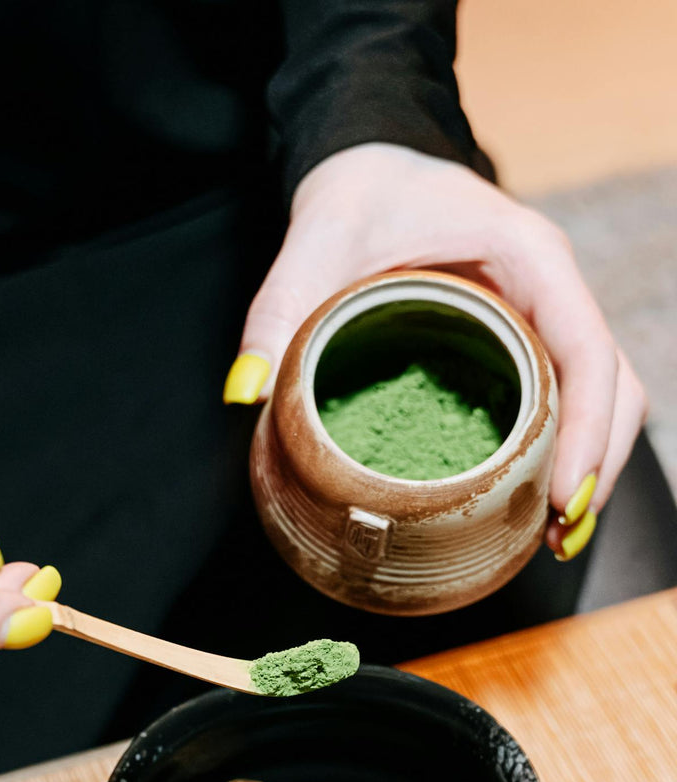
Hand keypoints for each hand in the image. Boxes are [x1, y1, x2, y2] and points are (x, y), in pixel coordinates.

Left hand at [224, 143, 647, 561]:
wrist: (370, 167)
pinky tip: (529, 508)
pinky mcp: (524, 343)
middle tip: (558, 538)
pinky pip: (566, 400)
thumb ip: (276, 315)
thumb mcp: (315, 243)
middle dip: (596, 466)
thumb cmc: (357, 197)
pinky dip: (561, 454)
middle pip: (612, 385)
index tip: (565, 497)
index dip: (587, 430)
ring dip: (589, 468)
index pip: (588, 349)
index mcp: (527, 257)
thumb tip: (245, 396)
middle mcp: (551, 289)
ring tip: (552, 539)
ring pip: (600, 397)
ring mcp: (544, 318)